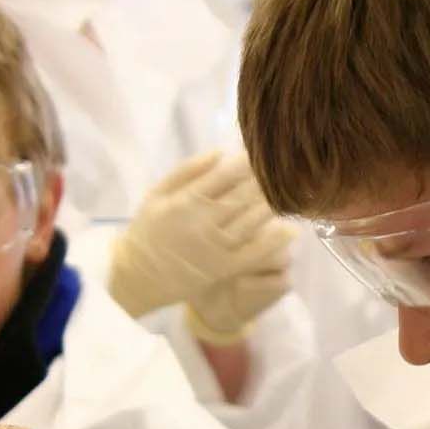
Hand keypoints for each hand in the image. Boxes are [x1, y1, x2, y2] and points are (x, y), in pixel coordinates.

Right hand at [108, 150, 296, 341]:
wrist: (138, 277)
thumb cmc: (147, 230)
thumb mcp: (157, 194)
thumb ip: (187, 171)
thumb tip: (221, 151)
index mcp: (186, 201)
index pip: (225, 175)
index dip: (248, 162)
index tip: (261, 153)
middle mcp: (204, 223)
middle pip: (244, 196)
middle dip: (265, 181)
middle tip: (283, 170)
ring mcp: (216, 247)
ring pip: (253, 221)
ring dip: (273, 205)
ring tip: (288, 193)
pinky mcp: (224, 269)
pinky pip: (254, 253)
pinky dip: (275, 241)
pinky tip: (291, 229)